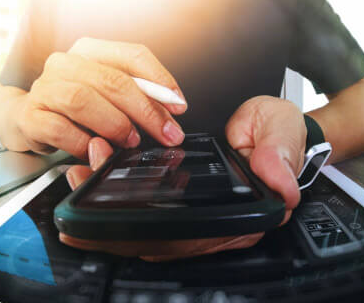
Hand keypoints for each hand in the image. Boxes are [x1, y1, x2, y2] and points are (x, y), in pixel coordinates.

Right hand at [13, 38, 186, 161]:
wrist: (26, 117)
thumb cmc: (75, 107)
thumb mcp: (108, 97)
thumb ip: (136, 100)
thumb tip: (167, 118)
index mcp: (90, 51)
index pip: (132, 54)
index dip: (160, 79)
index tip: (179, 106)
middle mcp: (65, 64)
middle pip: (112, 80)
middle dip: (146, 110)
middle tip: (165, 133)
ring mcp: (44, 88)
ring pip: (82, 99)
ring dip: (114, 124)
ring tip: (130, 140)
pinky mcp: (30, 116)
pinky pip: (59, 129)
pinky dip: (83, 143)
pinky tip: (96, 151)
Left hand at [62, 148, 263, 261]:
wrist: (273, 125)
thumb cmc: (277, 134)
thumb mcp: (282, 134)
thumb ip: (279, 157)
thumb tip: (280, 186)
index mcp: (242, 216)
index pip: (191, 239)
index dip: (149, 237)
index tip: (111, 224)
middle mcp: (216, 223)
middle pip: (158, 238)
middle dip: (112, 224)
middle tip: (81, 194)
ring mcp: (198, 215)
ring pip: (146, 227)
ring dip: (108, 210)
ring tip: (81, 177)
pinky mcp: (184, 201)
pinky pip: (147, 208)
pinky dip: (118, 196)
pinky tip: (98, 174)